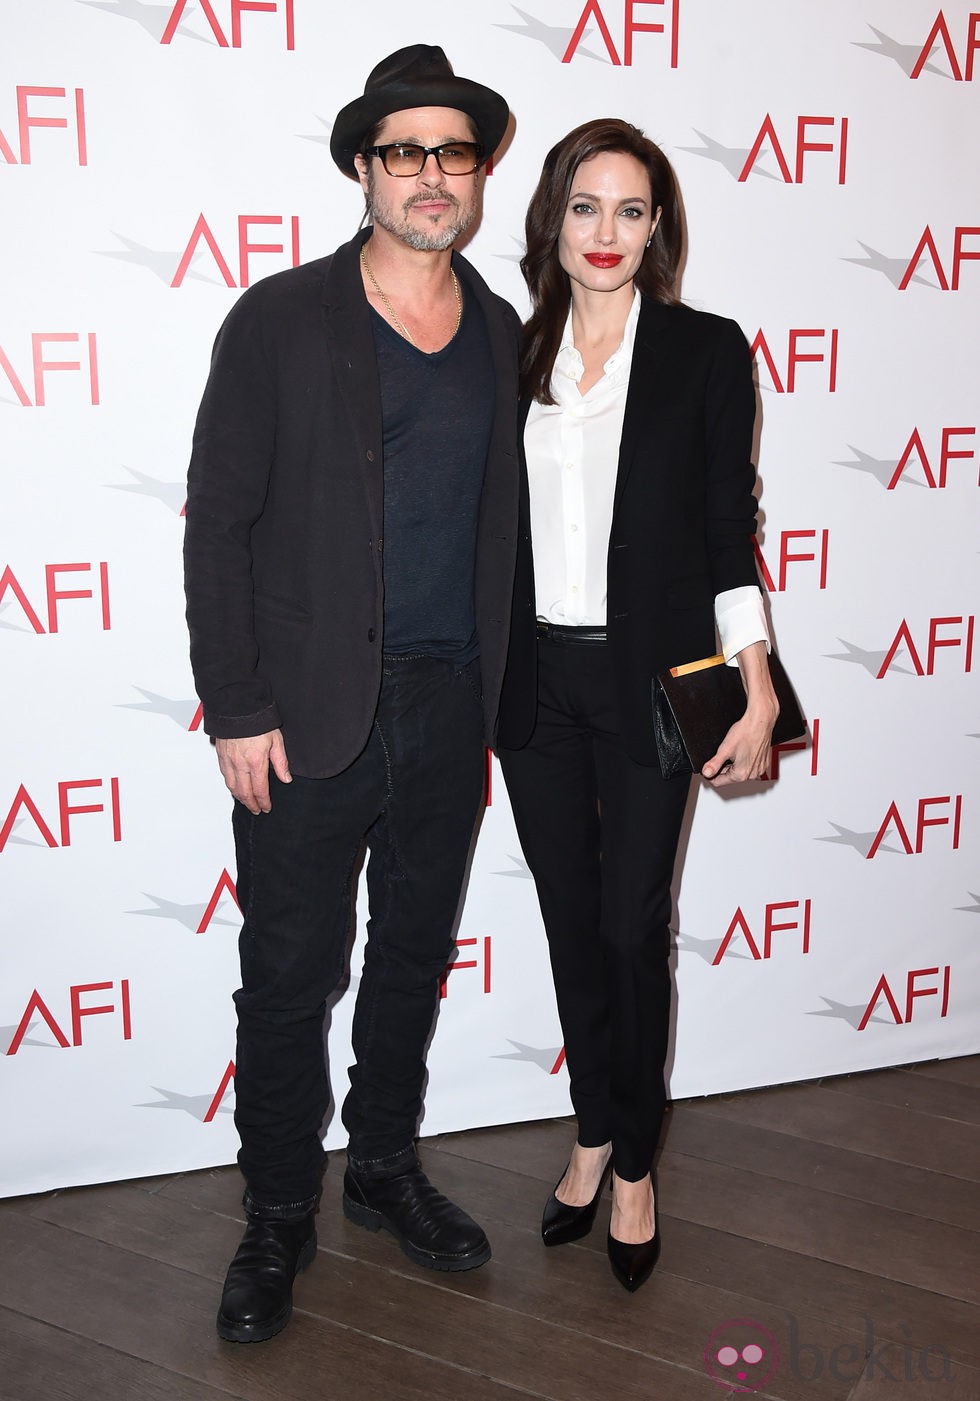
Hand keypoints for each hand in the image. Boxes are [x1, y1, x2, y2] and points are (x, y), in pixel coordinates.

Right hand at [215, 730, 290, 813]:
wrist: (238, 708)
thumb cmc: (258, 722)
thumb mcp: (276, 741)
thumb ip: (281, 762)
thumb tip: (285, 779)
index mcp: (256, 761)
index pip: (260, 789)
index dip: (264, 802)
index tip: (267, 807)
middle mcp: (240, 763)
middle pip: (244, 792)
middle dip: (251, 804)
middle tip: (256, 810)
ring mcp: (228, 760)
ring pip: (232, 786)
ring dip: (239, 797)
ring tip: (246, 802)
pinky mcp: (220, 755)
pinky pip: (225, 775)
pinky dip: (230, 785)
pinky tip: (234, 787)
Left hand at [701, 641, 777, 786]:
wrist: (766, 711)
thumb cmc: (747, 724)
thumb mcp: (726, 743)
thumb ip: (715, 761)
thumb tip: (706, 772)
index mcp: (745, 771)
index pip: (720, 781)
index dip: (710, 773)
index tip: (704, 765)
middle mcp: (754, 770)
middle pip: (729, 775)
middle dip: (719, 767)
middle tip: (712, 755)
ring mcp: (760, 763)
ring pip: (739, 768)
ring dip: (730, 761)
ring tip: (725, 748)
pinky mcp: (764, 754)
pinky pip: (748, 760)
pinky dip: (740, 755)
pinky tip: (737, 744)